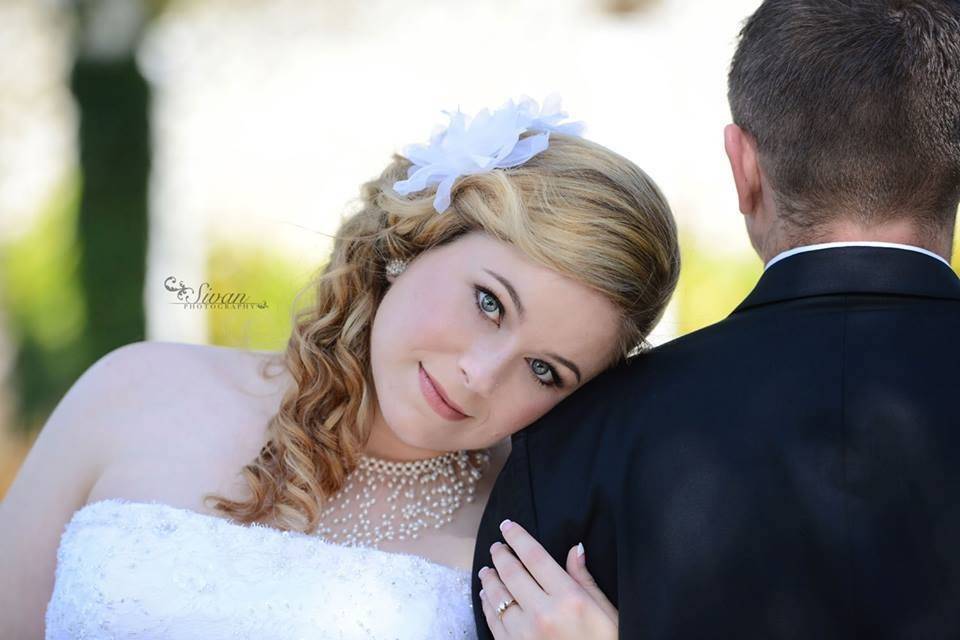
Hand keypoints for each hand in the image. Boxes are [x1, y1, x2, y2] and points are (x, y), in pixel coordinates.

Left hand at [478, 519, 617, 638]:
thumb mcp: (605, 611)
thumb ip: (584, 579)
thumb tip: (574, 548)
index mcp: (568, 598)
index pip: (535, 557)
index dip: (518, 537)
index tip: (507, 525)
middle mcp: (543, 614)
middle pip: (511, 573)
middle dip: (501, 554)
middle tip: (497, 546)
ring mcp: (525, 634)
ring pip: (497, 596)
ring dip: (489, 579)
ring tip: (488, 569)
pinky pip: (493, 621)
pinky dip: (487, 604)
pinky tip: (487, 596)